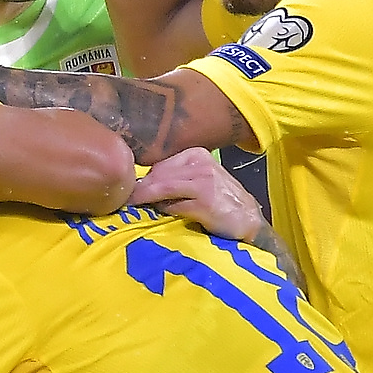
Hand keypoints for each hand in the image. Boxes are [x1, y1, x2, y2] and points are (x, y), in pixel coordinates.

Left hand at [128, 147, 268, 242]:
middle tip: (125, 199)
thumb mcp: (197, 180)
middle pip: (159, 174)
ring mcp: (205, 181)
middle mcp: (201, 164)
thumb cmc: (219, 200)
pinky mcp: (206, 201)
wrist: (247, 218)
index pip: (160, 164)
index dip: (143, 178)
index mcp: (197, 155)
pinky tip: (158, 212)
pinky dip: (163, 209)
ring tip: (131, 205)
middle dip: (140, 188)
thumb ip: (175, 178)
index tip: (130, 188)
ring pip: (163, 187)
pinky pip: (175, 204)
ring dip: (145, 197)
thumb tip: (141, 185)